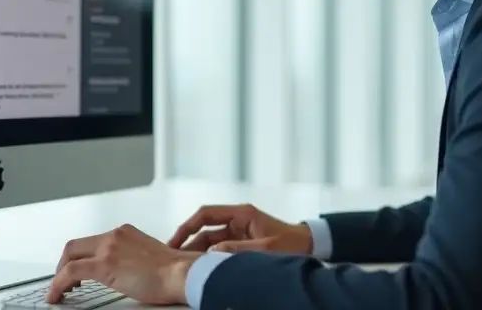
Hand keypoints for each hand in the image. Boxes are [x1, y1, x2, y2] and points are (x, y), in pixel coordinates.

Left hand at [49, 224, 199, 304]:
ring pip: (69, 256)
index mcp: (125, 232)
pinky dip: (58, 284)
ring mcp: (108, 248)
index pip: (93, 241)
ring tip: (61, 290)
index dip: (80, 256)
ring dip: (60, 274)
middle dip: (64, 263)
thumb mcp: (148, 257)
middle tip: (63, 280)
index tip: (78, 269)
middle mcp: (115, 235)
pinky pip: (70, 272)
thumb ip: (131, 258)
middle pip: (76, 246)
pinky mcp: (104, 265)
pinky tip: (56, 295)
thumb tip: (122, 272)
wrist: (181, 273)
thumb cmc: (174, 271)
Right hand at [167, 203, 313, 254]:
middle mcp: (237, 219)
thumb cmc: (291, 244)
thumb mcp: (265, 249)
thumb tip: (212, 253)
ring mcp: (238, 230)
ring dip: (197, 250)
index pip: (206, 214)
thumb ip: (238, 250)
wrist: (310, 245)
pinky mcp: (241, 241)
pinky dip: (209, 256)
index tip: (175, 240)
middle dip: (188, 240)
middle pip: (204, 227)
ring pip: (210, 239)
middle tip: (172, 256)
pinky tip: (200, 267)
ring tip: (182, 265)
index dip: (188, 226)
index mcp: (241, 214)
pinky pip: (219, 247)